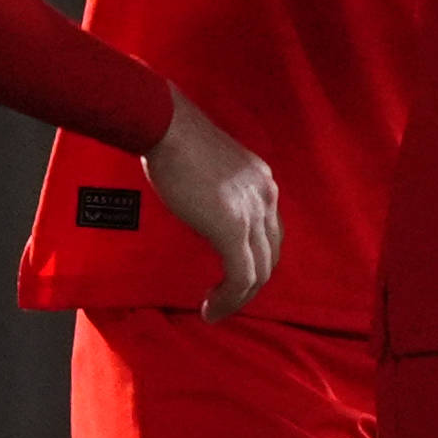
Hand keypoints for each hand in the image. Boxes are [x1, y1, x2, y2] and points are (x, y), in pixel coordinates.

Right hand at [147, 92, 281, 316]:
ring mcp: (252, 214)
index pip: (271, 231)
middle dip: (252, 284)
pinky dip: (228, 299)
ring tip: (217, 311)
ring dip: (239, 298)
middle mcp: (265, 196)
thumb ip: (216, 189)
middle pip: (271, 255)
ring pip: (259, 272)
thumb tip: (203, 208)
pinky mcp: (232, 229)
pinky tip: (211, 309)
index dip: (256, 258)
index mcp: (261, 181)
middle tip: (227, 300)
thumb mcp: (210, 165)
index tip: (233, 275)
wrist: (167, 126)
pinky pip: (240, 276)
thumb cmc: (175, 136)